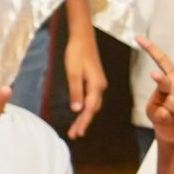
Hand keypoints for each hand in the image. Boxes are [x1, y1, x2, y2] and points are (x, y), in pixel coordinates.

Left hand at [64, 21, 105, 139]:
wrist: (83, 38)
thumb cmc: (77, 53)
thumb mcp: (73, 73)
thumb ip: (76, 92)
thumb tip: (77, 110)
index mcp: (96, 86)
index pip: (90, 109)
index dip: (84, 122)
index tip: (77, 133)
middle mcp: (100, 87)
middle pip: (93, 109)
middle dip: (83, 123)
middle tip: (74, 135)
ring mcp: (98, 84)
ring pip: (92, 105)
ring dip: (84, 117)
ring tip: (75, 129)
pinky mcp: (94, 81)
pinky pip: (91, 99)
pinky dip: (85, 108)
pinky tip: (80, 113)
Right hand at [137, 38, 173, 145]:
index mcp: (173, 79)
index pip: (162, 60)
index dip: (151, 49)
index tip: (139, 38)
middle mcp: (162, 87)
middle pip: (162, 79)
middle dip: (161, 80)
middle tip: (155, 76)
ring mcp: (155, 99)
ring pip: (170, 100)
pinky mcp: (152, 112)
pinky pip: (166, 112)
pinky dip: (172, 117)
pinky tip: (170, 119)